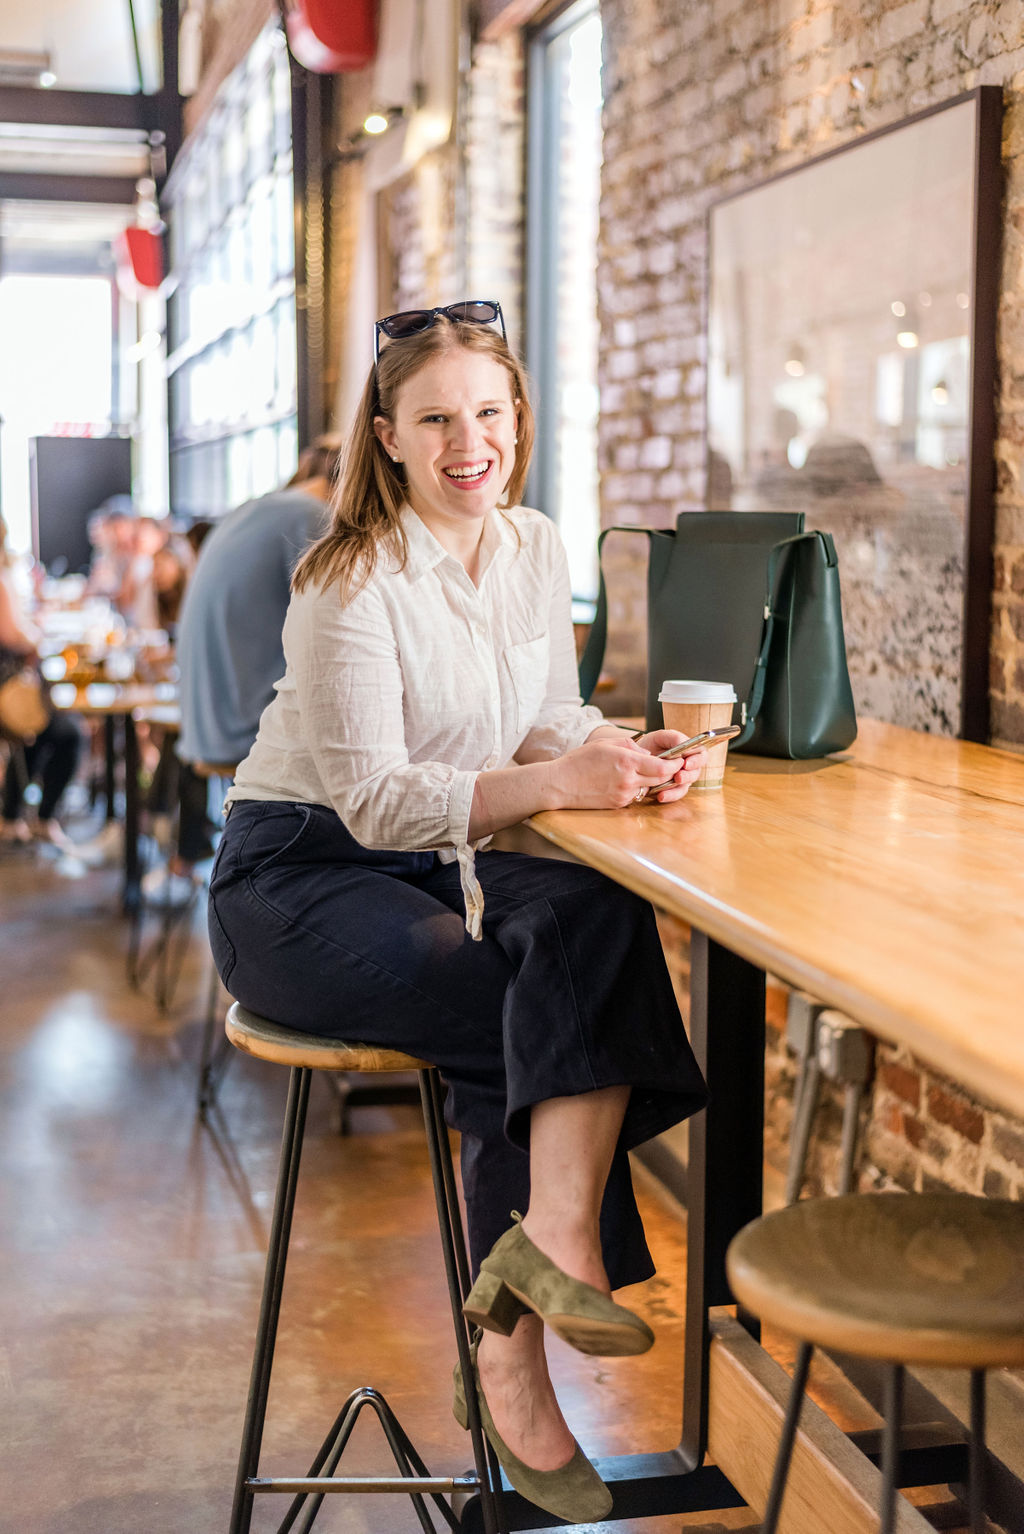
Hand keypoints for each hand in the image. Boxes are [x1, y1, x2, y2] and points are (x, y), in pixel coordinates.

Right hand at [548, 736, 705, 809]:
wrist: (559, 785)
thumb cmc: (579, 761)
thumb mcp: (606, 744)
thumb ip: (631, 746)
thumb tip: (648, 754)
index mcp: (627, 762)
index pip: (664, 767)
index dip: (675, 764)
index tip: (677, 758)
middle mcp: (629, 781)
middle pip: (661, 780)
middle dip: (668, 772)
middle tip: (668, 764)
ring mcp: (624, 795)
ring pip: (649, 788)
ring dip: (651, 780)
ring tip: (639, 771)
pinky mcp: (618, 805)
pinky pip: (635, 795)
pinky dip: (635, 787)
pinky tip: (622, 780)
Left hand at [631, 730, 707, 801]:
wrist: (637, 757)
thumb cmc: (652, 744)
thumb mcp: (661, 737)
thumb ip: (674, 737)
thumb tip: (683, 744)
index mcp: (690, 750)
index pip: (701, 754)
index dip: (697, 760)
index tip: (686, 763)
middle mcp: (688, 766)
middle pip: (696, 772)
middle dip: (688, 776)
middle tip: (678, 777)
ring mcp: (681, 778)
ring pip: (685, 786)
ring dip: (677, 788)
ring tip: (668, 787)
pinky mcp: (673, 789)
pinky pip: (675, 795)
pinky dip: (669, 796)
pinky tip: (660, 796)